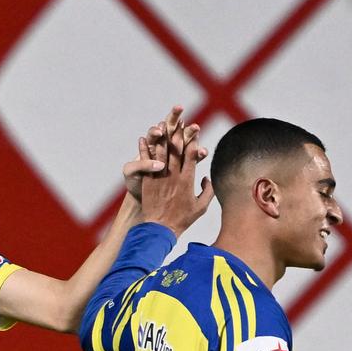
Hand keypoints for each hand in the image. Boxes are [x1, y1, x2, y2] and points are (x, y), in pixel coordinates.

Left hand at [128, 110, 211, 233]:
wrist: (160, 229)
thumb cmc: (182, 219)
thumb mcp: (201, 207)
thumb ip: (207, 191)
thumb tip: (207, 178)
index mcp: (188, 180)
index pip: (192, 156)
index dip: (193, 142)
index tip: (194, 132)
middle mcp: (174, 176)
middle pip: (176, 150)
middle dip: (178, 134)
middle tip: (178, 121)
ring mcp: (160, 177)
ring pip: (161, 152)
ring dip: (161, 136)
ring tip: (161, 124)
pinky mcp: (148, 181)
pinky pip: (146, 161)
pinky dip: (144, 149)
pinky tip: (144, 138)